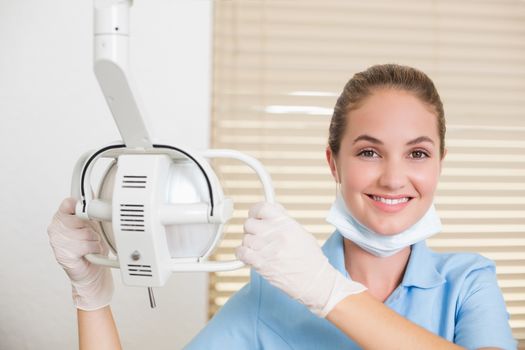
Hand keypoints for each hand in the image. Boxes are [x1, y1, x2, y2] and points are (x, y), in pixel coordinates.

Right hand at [47, 198, 112, 310]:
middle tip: (90, 234)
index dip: (80, 207)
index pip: (68, 203)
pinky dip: (94, 248)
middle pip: (79, 218)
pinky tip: (90, 252)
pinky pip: (86, 245)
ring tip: (90, 244)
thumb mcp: (93, 224)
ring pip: (85, 233)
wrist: (92, 271)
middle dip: (91, 227)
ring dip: (94, 239)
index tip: (86, 211)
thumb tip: (90, 195)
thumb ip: (89, 210)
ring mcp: (57, 241)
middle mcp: (56, 228)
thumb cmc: (91, 246)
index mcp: (61, 217)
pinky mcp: (62, 254)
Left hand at [236, 202, 365, 316]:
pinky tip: (250, 256)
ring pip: (245, 238)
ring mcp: (265, 248)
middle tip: (258, 235)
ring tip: (259, 248)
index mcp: (285, 223)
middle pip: (249, 223)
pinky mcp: (260, 263)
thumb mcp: (300, 232)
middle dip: (252, 229)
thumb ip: (283, 222)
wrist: (314, 280)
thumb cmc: (310, 258)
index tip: (256, 216)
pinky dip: (242, 254)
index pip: (262, 208)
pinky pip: (241, 253)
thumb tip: (269, 214)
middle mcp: (274, 233)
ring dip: (249, 243)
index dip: (256, 211)